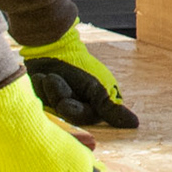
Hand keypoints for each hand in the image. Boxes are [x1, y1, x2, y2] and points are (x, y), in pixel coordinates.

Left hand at [20, 24, 138, 127]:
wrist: (53, 46)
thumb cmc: (79, 65)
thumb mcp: (99, 88)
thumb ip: (112, 108)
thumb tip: (135, 124)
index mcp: (95, 106)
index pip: (85, 119)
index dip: (74, 110)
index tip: (65, 101)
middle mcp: (77, 107)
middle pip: (66, 115)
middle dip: (59, 96)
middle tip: (54, 79)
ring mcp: (58, 103)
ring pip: (50, 108)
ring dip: (48, 90)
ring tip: (49, 75)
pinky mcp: (42, 98)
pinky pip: (37, 101)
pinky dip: (38, 88)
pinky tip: (40, 77)